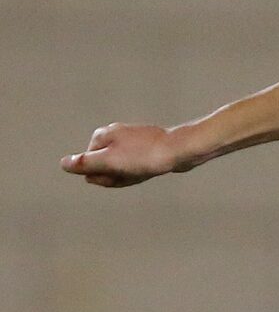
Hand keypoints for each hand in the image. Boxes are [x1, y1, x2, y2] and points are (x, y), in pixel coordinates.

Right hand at [61, 121, 191, 187]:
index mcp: (103, 135)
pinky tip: (146, 173)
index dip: (100, 175)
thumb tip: (64, 164)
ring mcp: (132, 141)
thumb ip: (86, 163)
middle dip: (114, 176)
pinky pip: (135, 166)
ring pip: (120, 167)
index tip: (115, 175)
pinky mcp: (146, 149)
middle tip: (131, 174)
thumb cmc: (146, 155)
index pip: (88, 163)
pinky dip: (138, 173)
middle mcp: (115, 135)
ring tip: (141, 172)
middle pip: (104, 165)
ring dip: (127, 176)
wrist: (182, 150)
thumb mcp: (110, 161)